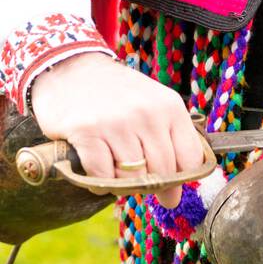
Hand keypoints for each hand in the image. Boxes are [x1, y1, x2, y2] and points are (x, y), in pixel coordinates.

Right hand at [29, 52, 205, 207]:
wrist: (70, 66)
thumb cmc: (116, 95)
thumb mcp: (154, 107)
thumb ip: (171, 143)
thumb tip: (174, 197)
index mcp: (170, 107)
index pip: (190, 161)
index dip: (180, 179)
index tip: (167, 182)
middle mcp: (146, 113)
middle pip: (163, 175)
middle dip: (150, 185)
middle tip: (135, 177)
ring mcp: (116, 122)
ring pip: (134, 180)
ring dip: (123, 185)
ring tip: (114, 169)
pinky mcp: (86, 132)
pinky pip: (103, 178)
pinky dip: (99, 183)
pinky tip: (96, 172)